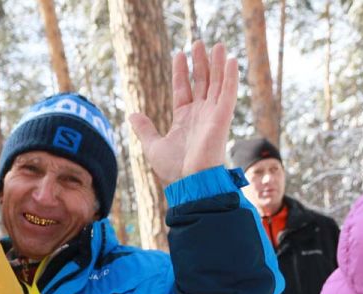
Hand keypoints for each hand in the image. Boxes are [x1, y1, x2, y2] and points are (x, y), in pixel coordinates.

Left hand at [129, 41, 237, 186]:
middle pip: (202, 82)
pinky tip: (230, 60)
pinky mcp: (222, 118)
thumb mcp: (153, 146)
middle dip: (200, 63)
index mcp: (185, 119)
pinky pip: (228, 93)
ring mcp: (212, 115)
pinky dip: (230, 77)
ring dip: (216, 64)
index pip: (183, 89)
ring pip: (216, 83)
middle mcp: (200, 115)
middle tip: (199, 42)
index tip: (179, 54)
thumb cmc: (173, 170)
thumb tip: (132, 115)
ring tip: (215, 44)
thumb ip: (145, 129)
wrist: (189, 182)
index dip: (181, 72)